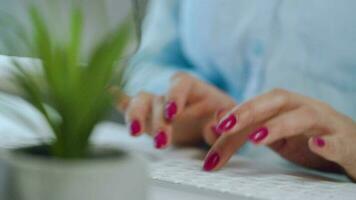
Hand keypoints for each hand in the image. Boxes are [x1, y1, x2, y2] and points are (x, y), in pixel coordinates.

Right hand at [118, 72, 235, 147]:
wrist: (215, 121)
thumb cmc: (221, 116)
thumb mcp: (229, 120)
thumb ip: (223, 124)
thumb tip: (217, 127)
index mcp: (191, 87)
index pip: (179, 83)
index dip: (174, 95)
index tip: (173, 112)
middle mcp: (170, 94)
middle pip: (156, 98)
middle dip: (157, 119)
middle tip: (163, 141)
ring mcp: (156, 105)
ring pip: (138, 102)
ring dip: (135, 117)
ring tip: (135, 133)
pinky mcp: (147, 117)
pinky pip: (128, 105)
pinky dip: (118, 101)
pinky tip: (108, 92)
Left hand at [204, 88, 355, 180]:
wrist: (353, 147)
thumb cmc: (310, 140)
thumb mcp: (276, 135)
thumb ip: (250, 127)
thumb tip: (217, 119)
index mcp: (287, 107)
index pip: (256, 108)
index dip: (233, 118)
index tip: (213, 130)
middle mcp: (305, 108)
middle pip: (277, 100)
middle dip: (249, 110)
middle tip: (224, 126)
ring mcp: (327, 124)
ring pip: (306, 116)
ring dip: (280, 125)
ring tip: (257, 139)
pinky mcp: (347, 143)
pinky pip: (340, 141)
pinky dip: (328, 144)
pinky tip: (316, 146)